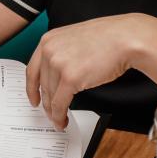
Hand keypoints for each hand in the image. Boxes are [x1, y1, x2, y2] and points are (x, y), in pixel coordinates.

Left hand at [26, 14, 145, 128]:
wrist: (124, 39)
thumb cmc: (108, 37)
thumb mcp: (74, 39)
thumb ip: (61, 53)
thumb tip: (57, 75)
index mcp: (48, 40)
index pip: (32, 70)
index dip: (32, 88)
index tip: (34, 98)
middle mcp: (49, 51)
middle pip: (42, 86)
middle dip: (46, 103)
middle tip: (50, 113)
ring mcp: (58, 64)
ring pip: (50, 97)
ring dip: (53, 112)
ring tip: (59, 120)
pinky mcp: (70, 78)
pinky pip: (60, 103)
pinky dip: (60, 115)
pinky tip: (63, 120)